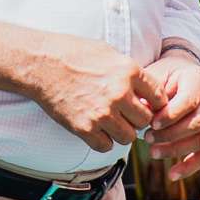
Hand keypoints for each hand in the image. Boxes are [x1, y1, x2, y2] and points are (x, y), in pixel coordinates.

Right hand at [31, 40, 160, 149]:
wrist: (41, 63)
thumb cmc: (73, 54)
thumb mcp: (108, 53)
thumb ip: (129, 72)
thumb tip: (145, 88)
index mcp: (128, 71)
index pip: (158, 97)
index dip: (154, 103)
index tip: (144, 104)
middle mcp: (119, 93)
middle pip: (145, 120)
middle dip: (137, 119)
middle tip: (126, 115)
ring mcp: (102, 112)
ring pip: (128, 137)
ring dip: (121, 132)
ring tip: (110, 123)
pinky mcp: (84, 127)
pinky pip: (106, 146)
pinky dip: (103, 141)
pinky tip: (96, 129)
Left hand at [143, 53, 199, 179]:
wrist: (180, 75)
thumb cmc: (165, 76)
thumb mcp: (156, 76)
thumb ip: (152, 94)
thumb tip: (142, 114)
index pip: (189, 101)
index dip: (171, 115)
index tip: (151, 124)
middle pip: (199, 122)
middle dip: (172, 134)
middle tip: (148, 139)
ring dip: (178, 150)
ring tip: (154, 153)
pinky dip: (190, 166)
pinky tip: (173, 174)